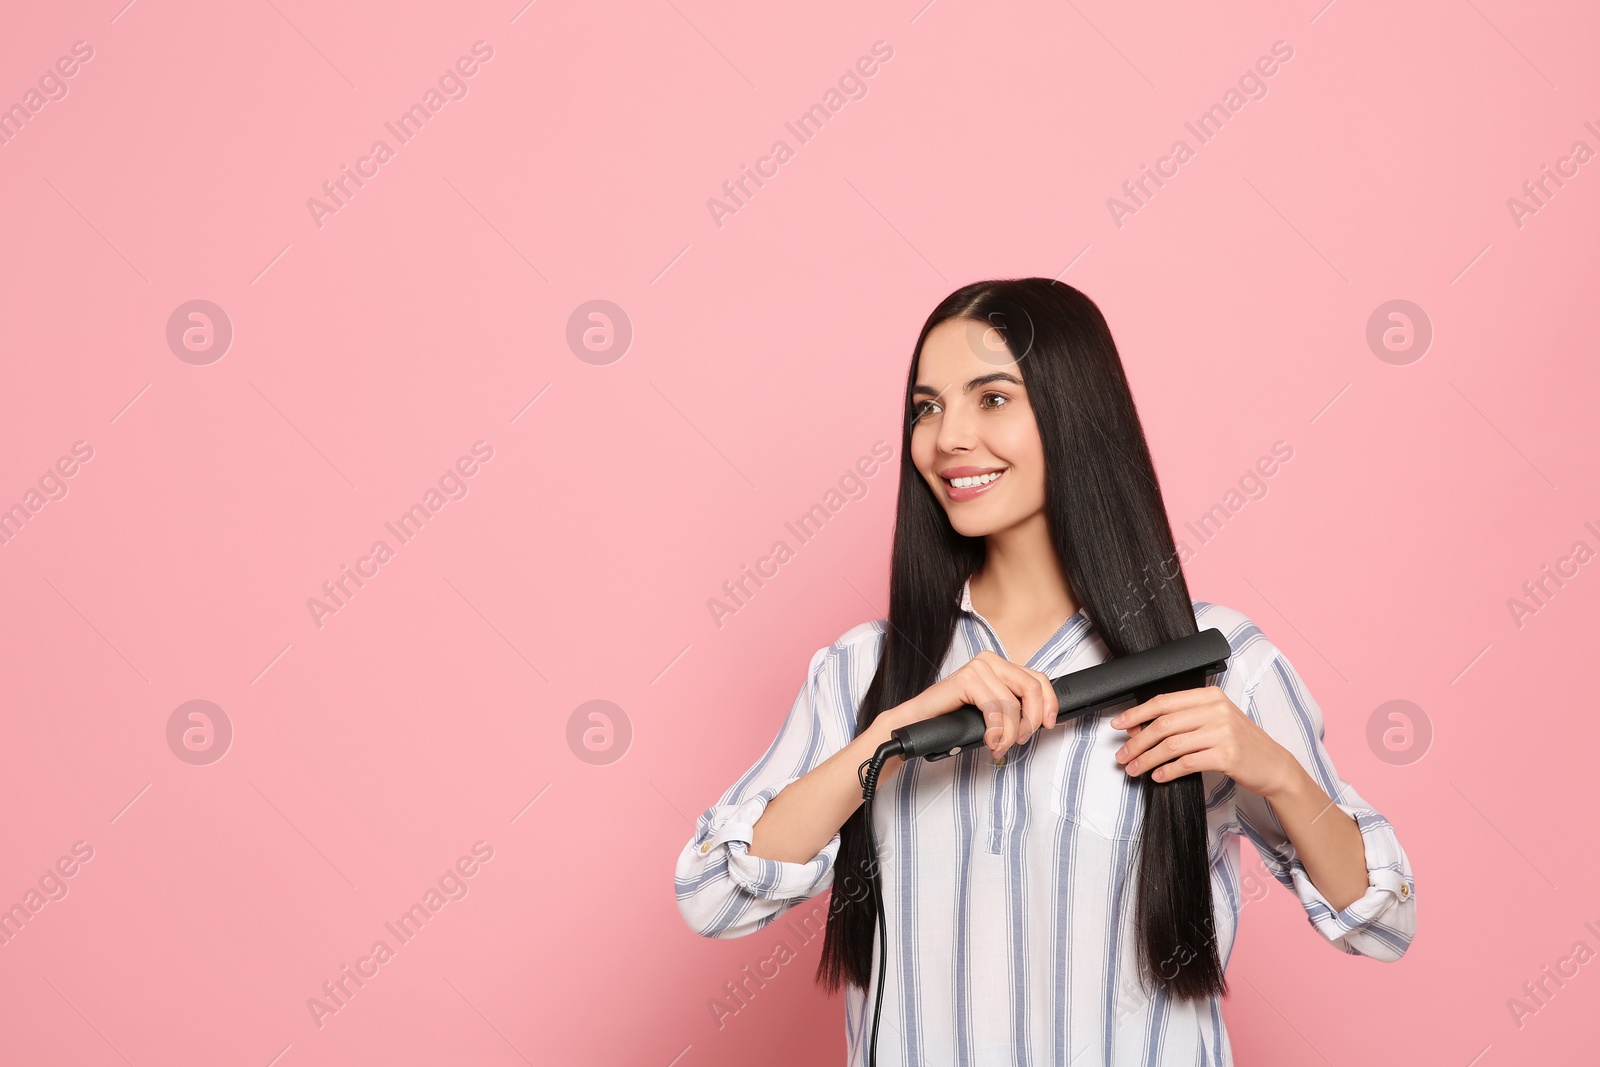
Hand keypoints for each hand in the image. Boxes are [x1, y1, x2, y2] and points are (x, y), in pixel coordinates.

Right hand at [888, 650, 1060, 761]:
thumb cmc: (954, 719)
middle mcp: (990, 661)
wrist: (919, 722)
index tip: (1049, 725)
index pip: (1038, 679)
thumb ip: (1015, 708)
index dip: (1050, 703)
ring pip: (1013, 703)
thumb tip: (1044, 717)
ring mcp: (977, 667)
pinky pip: (994, 708)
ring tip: (999, 745)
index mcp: (1001, 665)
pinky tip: (991, 740)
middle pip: (1031, 688)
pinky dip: (997, 729)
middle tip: (1020, 740)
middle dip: (1031, 720)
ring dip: (1010, 732)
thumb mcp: (994, 713)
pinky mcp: (966, 678)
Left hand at [1110, 686, 1298, 797]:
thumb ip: (1181, 720)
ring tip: (1134, 769)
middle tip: (1122, 755)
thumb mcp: (1213, 722)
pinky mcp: (1227, 755)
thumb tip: (1138, 728)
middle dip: (1137, 742)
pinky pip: (1187, 763)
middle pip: (1163, 724)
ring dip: (1147, 759)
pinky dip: (1168, 771)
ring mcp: (1223, 732)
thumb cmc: (1240, 742)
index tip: (1118, 725)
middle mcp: (1216, 710)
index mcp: (1210, 696)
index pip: (1164, 701)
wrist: (1274, 765)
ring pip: (1171, 745)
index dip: (1137, 713)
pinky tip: (1158, 776)